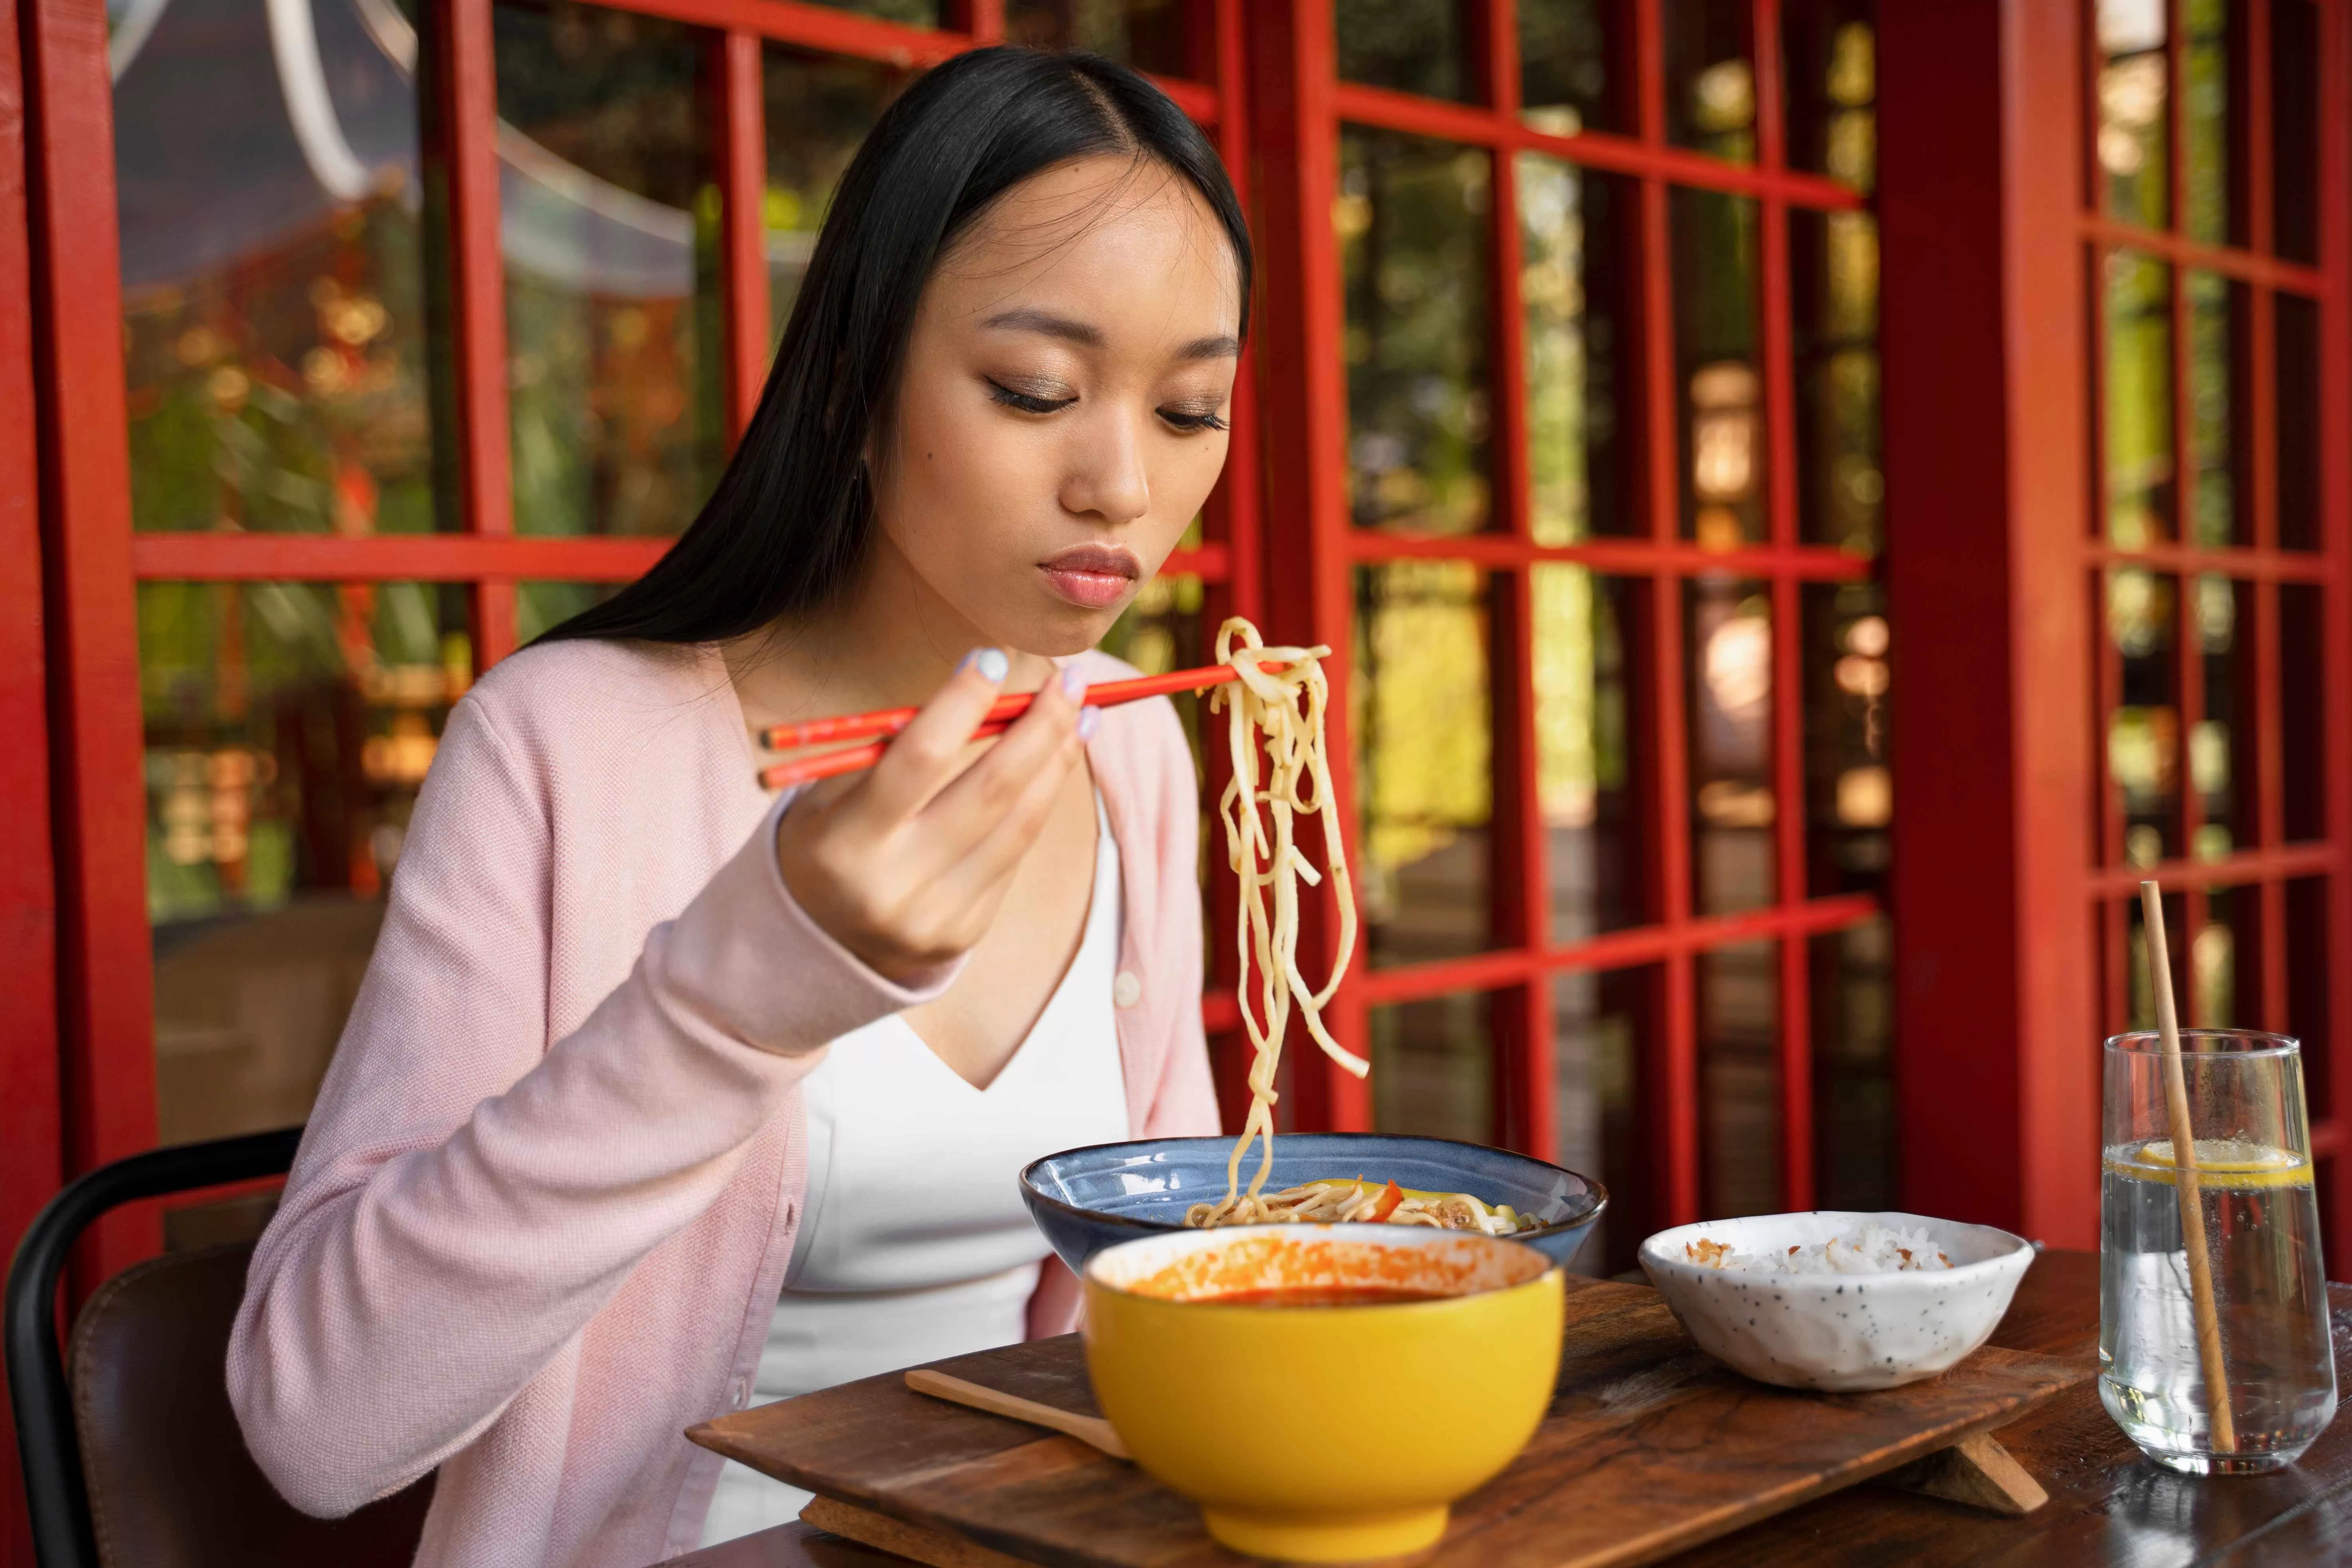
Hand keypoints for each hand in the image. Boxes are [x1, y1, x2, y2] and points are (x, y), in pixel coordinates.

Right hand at [775, 651, 1097, 983]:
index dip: (962, 703)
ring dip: (1056, 763)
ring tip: (1081, 717)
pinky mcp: (965, 932)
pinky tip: (1050, 769)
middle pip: (990, 791)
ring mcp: (934, 917)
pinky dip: (1034, 806)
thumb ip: (897, 748)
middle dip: (1039, 728)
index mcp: (844, 843)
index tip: (993, 657)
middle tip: (1071, 681)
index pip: (919, 759)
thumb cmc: (829, 838)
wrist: (816, 940)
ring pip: (1018, 825)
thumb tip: (985, 686)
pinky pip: (1013, 857)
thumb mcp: (835, 792)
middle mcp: (892, 886)